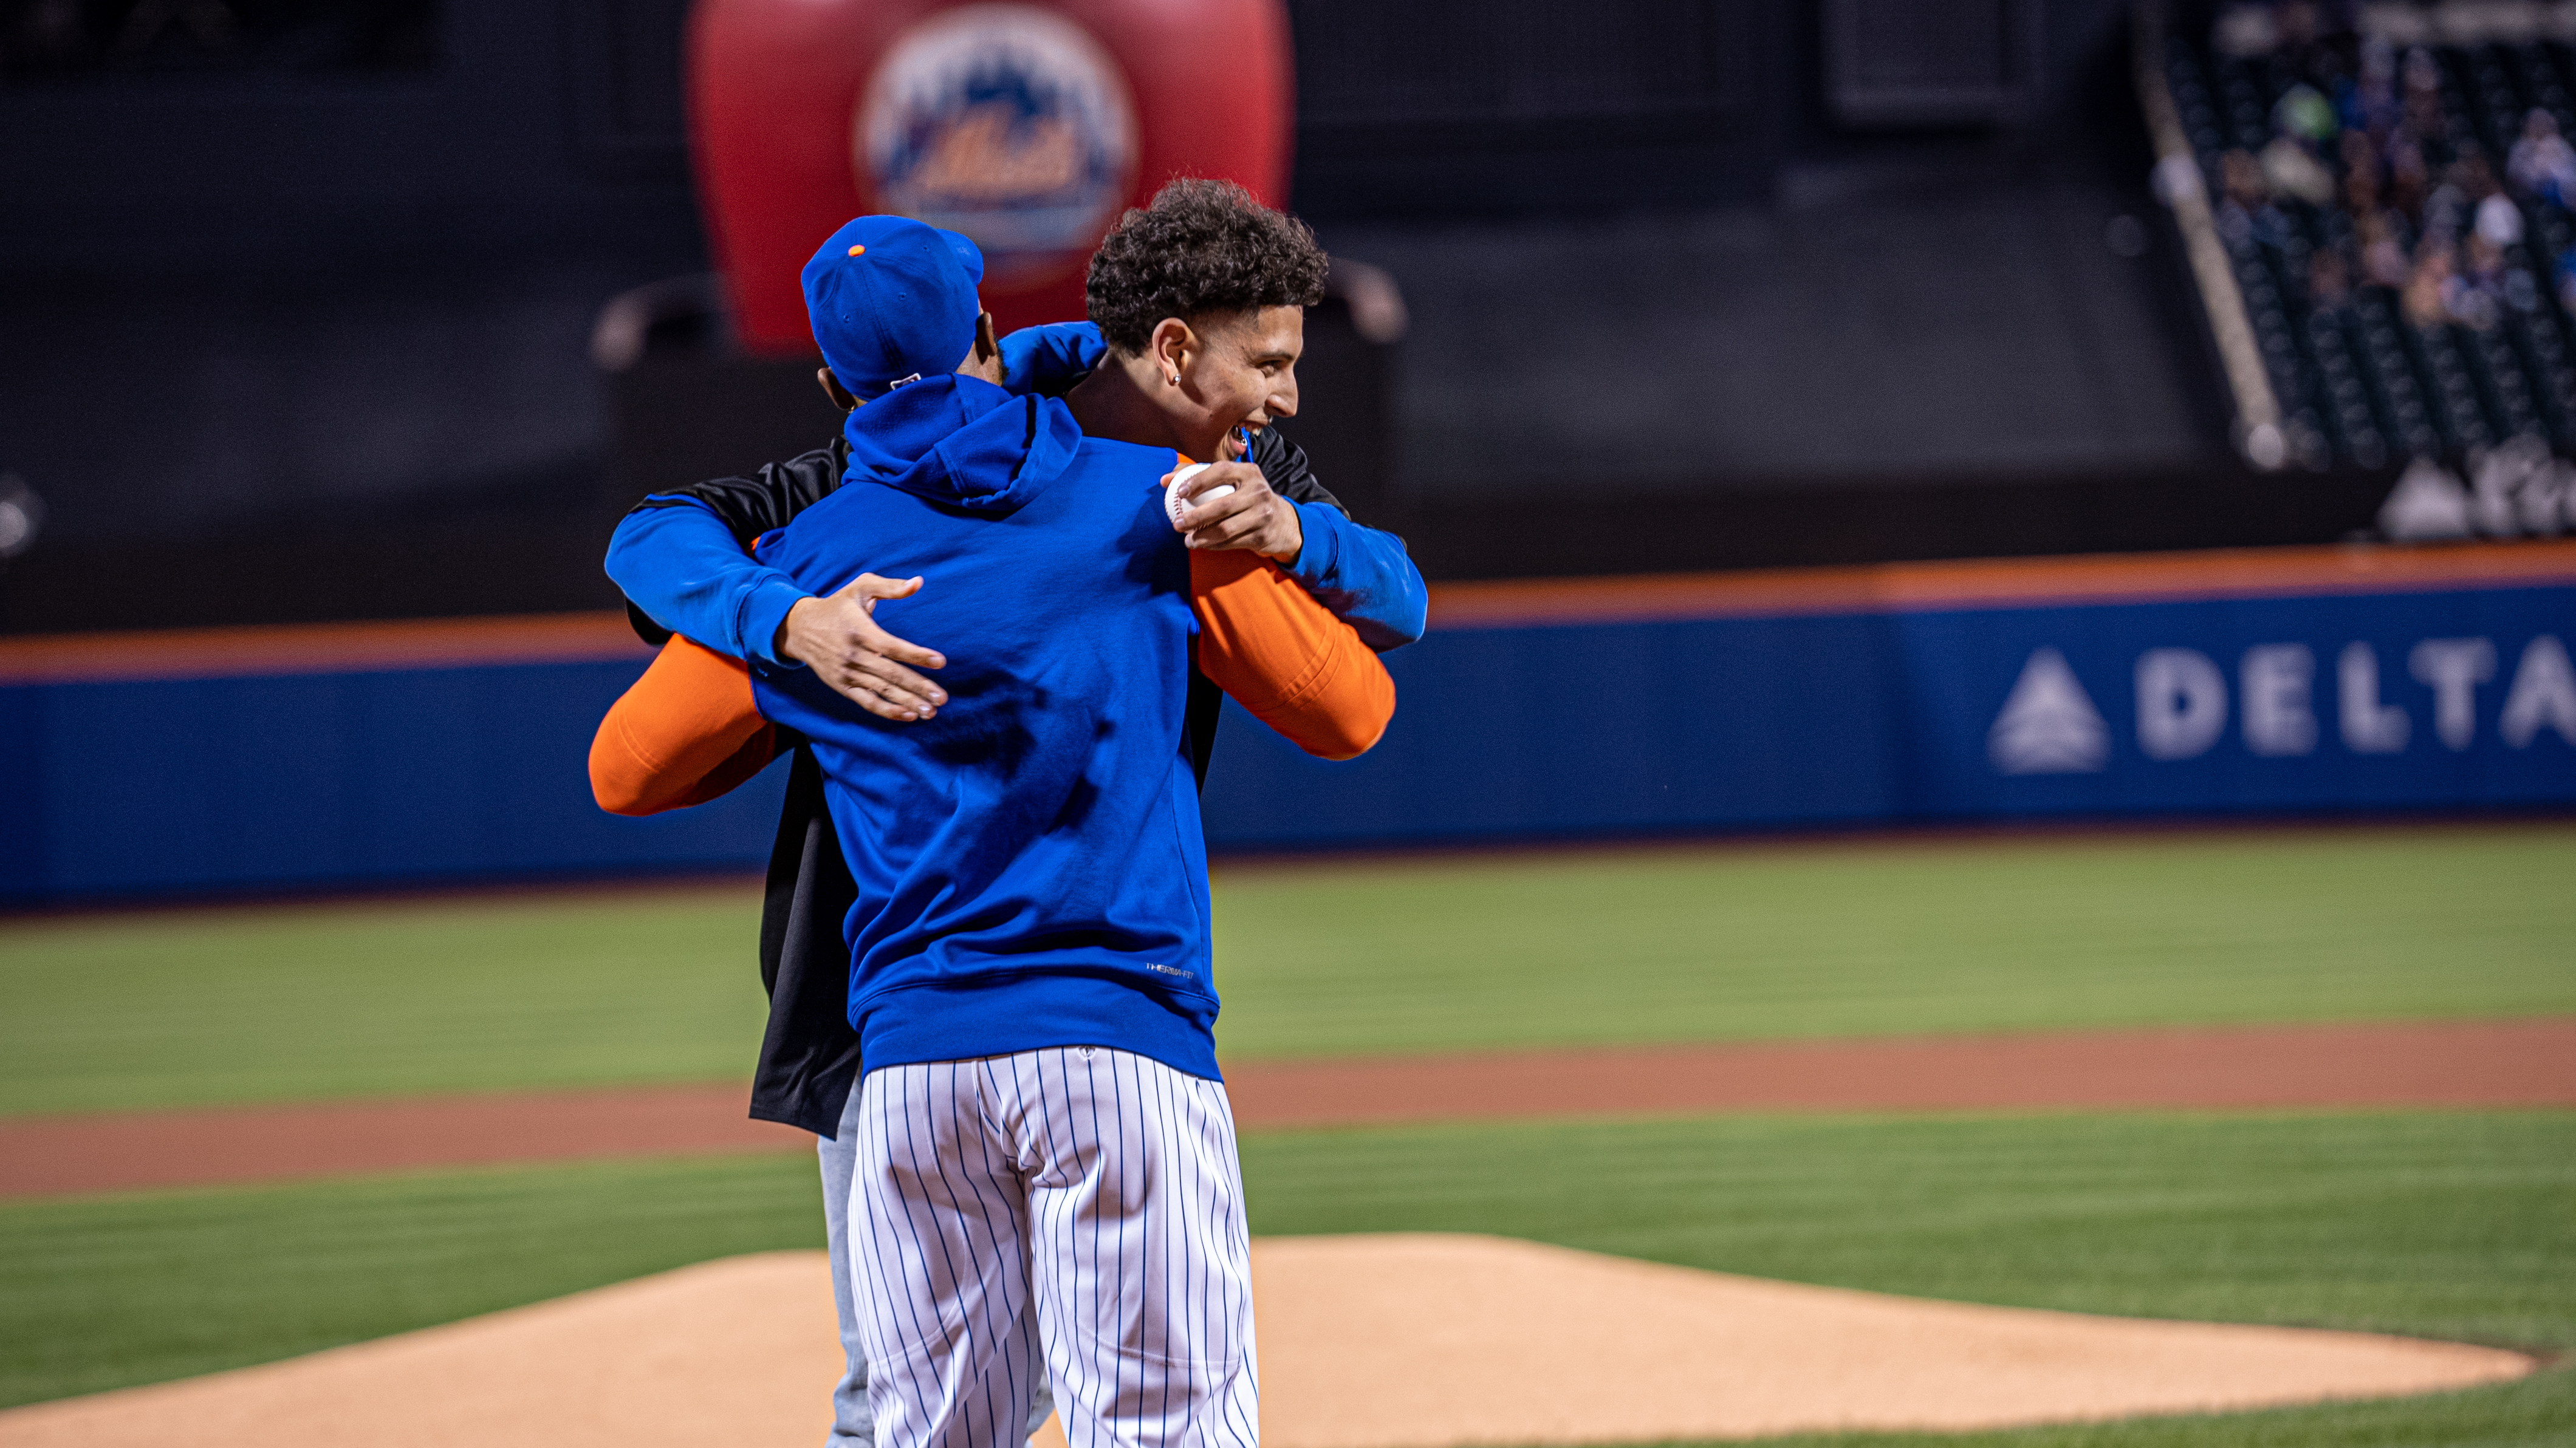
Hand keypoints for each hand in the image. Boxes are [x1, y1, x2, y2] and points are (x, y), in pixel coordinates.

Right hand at [774, 574, 947, 721]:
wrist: (799, 628)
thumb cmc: (837, 606)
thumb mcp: (860, 588)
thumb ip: (890, 587)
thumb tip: (918, 582)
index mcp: (859, 630)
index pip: (891, 646)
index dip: (916, 655)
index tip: (941, 662)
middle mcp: (853, 655)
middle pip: (890, 674)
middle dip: (918, 687)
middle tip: (942, 697)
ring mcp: (847, 673)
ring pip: (881, 691)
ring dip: (907, 703)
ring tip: (931, 712)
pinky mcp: (842, 686)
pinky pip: (867, 702)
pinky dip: (887, 710)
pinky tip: (908, 715)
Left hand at [1167, 461, 1301, 561]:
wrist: (1283, 522)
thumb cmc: (1248, 498)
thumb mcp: (1233, 481)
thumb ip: (1199, 475)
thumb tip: (1165, 479)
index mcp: (1249, 472)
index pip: (1222, 471)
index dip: (1199, 480)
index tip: (1179, 492)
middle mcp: (1259, 492)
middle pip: (1223, 505)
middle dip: (1196, 516)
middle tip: (1176, 523)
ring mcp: (1263, 515)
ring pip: (1226, 529)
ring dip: (1203, 537)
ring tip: (1187, 540)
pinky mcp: (1262, 536)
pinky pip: (1232, 543)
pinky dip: (1214, 546)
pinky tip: (1202, 545)